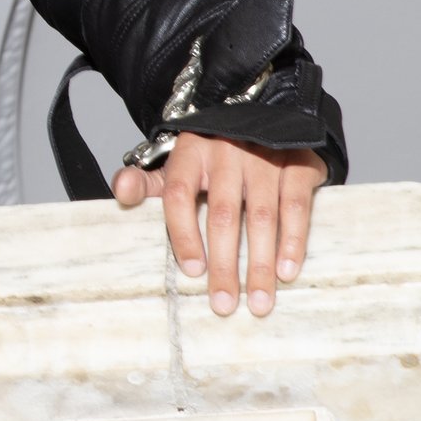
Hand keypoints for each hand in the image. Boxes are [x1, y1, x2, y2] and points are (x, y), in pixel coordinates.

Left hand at [112, 133, 324, 316]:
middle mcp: (226, 152)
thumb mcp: (176, 165)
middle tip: (224, 305)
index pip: (178, 196)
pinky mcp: (298, 162)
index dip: (183, 236)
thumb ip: (148, 182)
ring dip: (260, 263)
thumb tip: (122, 189)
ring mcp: (265, 156)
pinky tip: (286, 270)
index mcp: (190, 153)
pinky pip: (296, 205)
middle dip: (224, 265)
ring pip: (262, 216)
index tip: (192, 272)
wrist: (264, 116)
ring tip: (259, 301)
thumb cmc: (213, 156)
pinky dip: (293, 240)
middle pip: (222, 214)